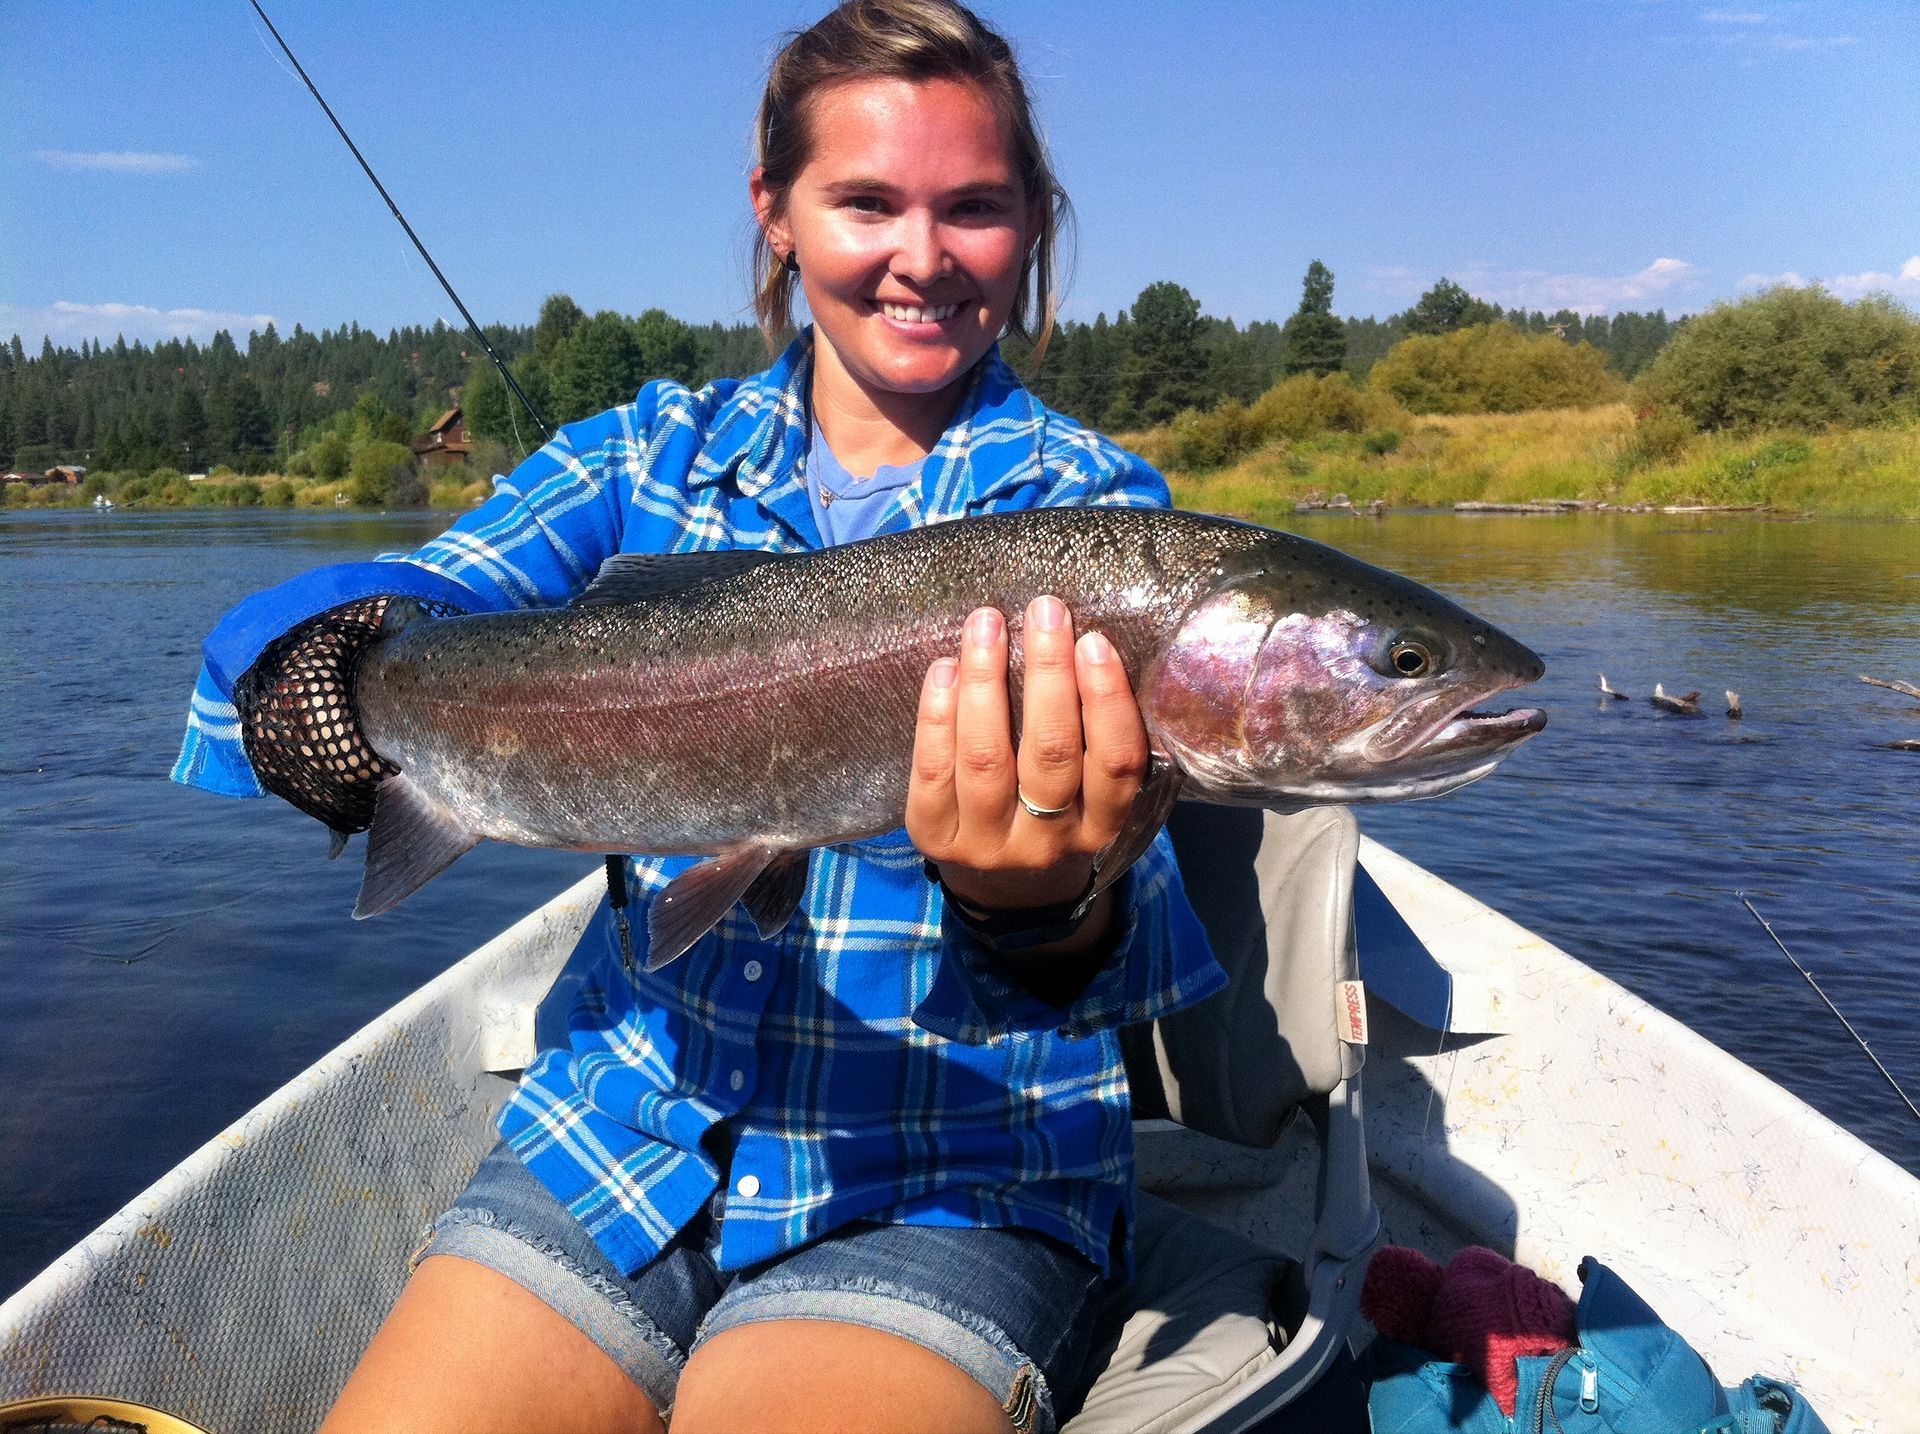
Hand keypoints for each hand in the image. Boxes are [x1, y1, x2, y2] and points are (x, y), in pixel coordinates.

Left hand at [906, 595, 1149, 918]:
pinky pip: (934, 770)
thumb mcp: (1090, 793)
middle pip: (1050, 753)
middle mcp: (1046, 841)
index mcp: (1101, 827)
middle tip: (1044, 610)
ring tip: (987, 624)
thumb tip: (1079, 641)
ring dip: (986, 681)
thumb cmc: (1055, 811)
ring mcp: (987, 843)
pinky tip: (945, 668)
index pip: (1115, 763)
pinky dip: (937, 714)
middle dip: (1047, 673)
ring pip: (987, 757)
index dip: (1106, 700)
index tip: (1094, 640)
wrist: (1002, 887)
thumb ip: (1093, 737)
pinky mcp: (935, 837)